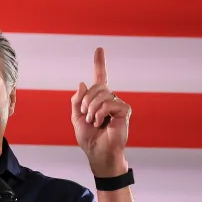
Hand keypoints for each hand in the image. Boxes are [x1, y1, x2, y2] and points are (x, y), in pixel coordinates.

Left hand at [71, 47, 130, 176]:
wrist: (97, 153)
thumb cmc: (89, 138)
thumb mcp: (76, 119)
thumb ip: (77, 101)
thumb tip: (83, 83)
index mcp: (98, 100)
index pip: (100, 78)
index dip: (99, 63)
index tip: (99, 49)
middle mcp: (110, 99)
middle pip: (97, 87)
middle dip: (86, 101)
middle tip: (86, 116)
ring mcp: (118, 104)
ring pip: (102, 94)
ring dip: (91, 110)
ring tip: (94, 122)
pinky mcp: (125, 110)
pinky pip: (109, 103)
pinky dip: (100, 114)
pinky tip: (101, 123)